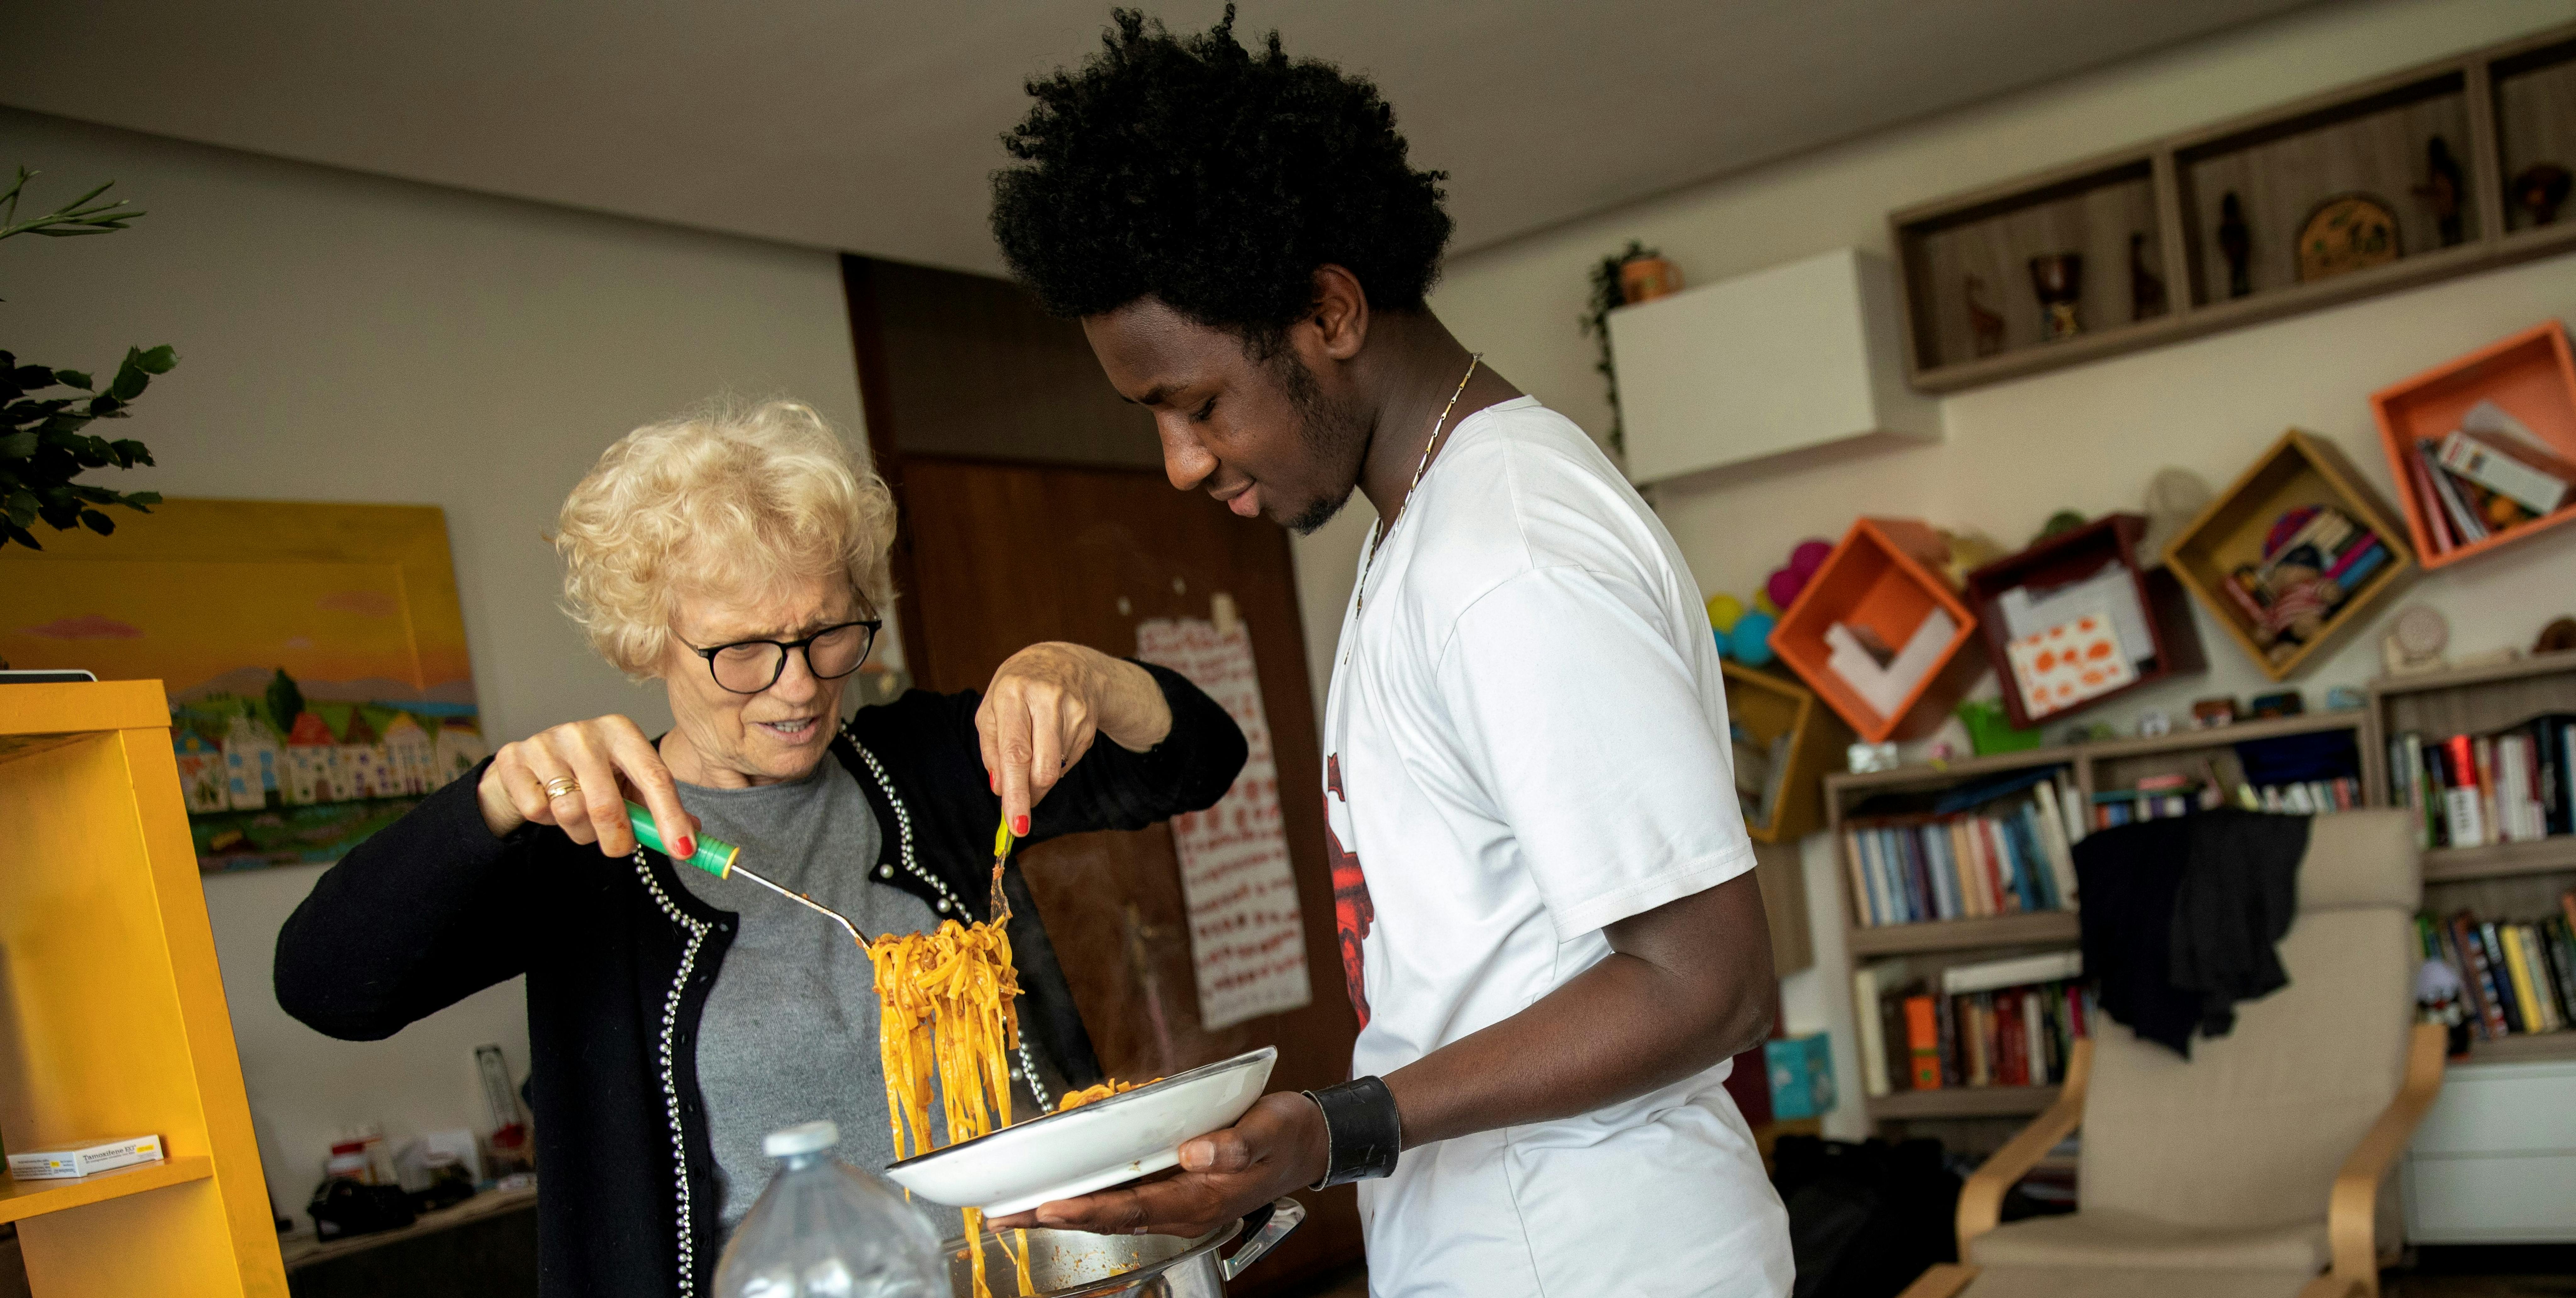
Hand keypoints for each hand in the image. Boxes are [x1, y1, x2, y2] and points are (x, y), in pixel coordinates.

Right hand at [476, 715, 696, 858]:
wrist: (530, 761)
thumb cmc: (591, 775)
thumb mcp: (628, 782)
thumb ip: (657, 808)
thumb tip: (691, 841)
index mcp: (622, 732)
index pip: (655, 777)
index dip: (670, 817)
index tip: (683, 851)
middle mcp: (586, 732)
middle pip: (607, 805)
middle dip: (616, 839)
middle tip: (619, 847)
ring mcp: (547, 742)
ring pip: (570, 811)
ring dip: (579, 831)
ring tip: (579, 817)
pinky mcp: (514, 757)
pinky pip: (536, 810)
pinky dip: (545, 819)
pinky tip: (548, 803)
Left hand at [976, 643, 1169, 835]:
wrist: (1066, 662)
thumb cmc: (1018, 688)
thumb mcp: (992, 707)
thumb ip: (991, 746)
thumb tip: (999, 788)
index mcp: (1013, 692)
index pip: (1015, 752)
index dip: (1015, 792)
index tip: (1015, 824)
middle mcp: (1046, 698)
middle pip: (1042, 768)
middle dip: (1029, 798)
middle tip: (1019, 816)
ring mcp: (1073, 710)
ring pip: (1056, 769)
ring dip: (1038, 780)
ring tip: (1029, 761)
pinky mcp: (1089, 722)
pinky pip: (1068, 762)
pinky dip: (1053, 765)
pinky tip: (1049, 743)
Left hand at [987, 1092, 1324, 1237]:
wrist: (1309, 1144)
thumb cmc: (1286, 1135)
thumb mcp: (1268, 1131)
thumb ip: (1232, 1146)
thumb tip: (1193, 1153)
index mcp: (1202, 1197)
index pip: (1133, 1208)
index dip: (1088, 1210)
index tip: (1046, 1207)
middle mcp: (1184, 1209)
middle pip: (1110, 1218)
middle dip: (1054, 1219)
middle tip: (1003, 1216)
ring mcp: (1178, 1204)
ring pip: (1111, 1214)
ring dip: (1062, 1214)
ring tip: (1015, 1211)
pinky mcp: (1176, 1192)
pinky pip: (1124, 1203)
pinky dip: (1088, 1202)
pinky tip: (1062, 1197)